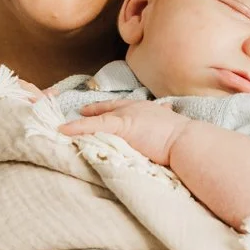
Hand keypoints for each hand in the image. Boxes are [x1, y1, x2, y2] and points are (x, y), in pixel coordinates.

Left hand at [60, 99, 190, 166]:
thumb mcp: (171, 131)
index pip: (121, 107)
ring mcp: (127, 116)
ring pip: (97, 119)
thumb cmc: (183, 141)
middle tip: (77, 113)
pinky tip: (63, 130)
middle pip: (107, 109)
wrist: (187, 142)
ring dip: (80, 124)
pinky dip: (77, 127)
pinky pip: (93, 125)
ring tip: (63, 128)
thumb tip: (163, 135)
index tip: (93, 110)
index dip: (106, 108)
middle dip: (91, 111)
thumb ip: (162, 131)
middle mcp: (134, 108)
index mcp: (145, 110)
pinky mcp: (120, 125)